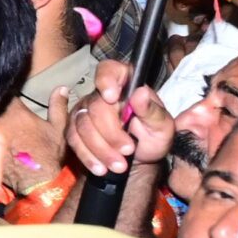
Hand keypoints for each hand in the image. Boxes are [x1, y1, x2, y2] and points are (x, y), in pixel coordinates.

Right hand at [62, 60, 177, 176]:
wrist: (139, 160)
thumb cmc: (153, 138)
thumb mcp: (163, 127)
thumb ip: (153, 111)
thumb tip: (141, 94)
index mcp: (125, 83)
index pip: (109, 70)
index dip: (107, 80)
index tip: (112, 97)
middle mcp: (101, 94)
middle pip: (96, 106)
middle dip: (111, 133)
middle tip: (128, 150)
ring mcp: (85, 110)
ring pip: (83, 125)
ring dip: (101, 149)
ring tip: (119, 165)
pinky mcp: (74, 129)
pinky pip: (73, 140)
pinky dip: (88, 156)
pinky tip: (101, 168)